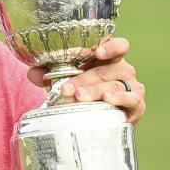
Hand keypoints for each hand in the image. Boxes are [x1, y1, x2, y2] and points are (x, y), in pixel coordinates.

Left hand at [27, 37, 146, 124]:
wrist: (98, 123)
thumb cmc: (82, 95)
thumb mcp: (64, 82)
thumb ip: (47, 75)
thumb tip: (33, 73)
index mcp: (109, 59)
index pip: (119, 46)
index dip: (111, 46)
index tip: (97, 52)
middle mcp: (123, 70)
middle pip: (107, 69)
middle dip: (85, 78)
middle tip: (68, 88)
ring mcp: (132, 87)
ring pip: (115, 84)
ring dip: (96, 90)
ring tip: (80, 96)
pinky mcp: (136, 106)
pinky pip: (131, 99)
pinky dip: (120, 99)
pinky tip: (107, 99)